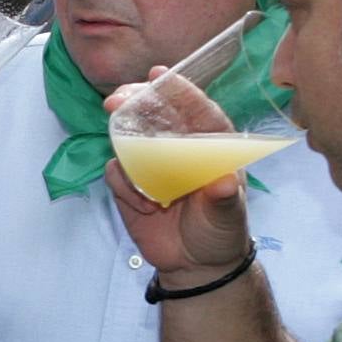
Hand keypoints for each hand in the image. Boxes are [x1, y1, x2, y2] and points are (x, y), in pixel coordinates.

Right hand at [105, 70, 250, 287]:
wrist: (196, 266)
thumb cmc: (221, 232)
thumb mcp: (227, 217)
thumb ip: (224, 199)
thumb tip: (224, 182)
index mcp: (209, 143)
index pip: (195, 108)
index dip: (177, 90)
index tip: (158, 75)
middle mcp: (177, 146)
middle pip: (152, 111)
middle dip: (133, 102)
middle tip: (115, 102)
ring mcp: (151, 162)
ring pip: (128, 138)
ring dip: (126, 150)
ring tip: (139, 180)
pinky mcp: (129, 184)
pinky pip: (116, 173)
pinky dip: (125, 187)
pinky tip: (145, 206)